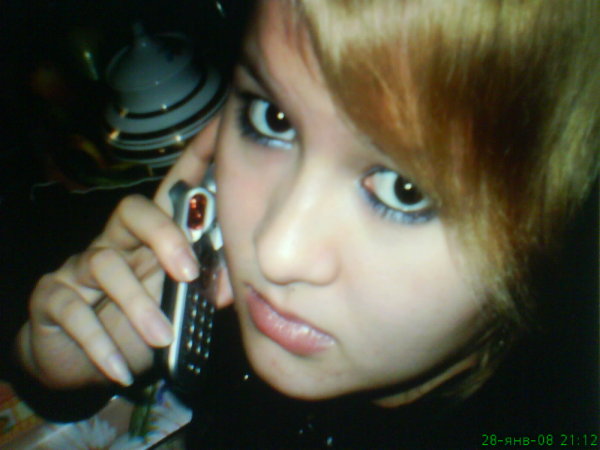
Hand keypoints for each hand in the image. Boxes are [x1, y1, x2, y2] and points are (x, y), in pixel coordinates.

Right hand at [16, 118, 221, 388]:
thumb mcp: (171, 309)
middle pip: (133, 212)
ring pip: (106, 265)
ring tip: (161, 338)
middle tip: (187, 275)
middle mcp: (114, 243)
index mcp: (150, 241)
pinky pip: (73, 311)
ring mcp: (79, 268)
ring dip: (138, 306)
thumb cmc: (132, 326)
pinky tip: (119, 368)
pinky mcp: (52, 297)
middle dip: (163, 236)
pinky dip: (100, 343)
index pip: (173, 194)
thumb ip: (197, 291)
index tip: (218, 132)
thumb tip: (227, 285)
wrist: (75, 362)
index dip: (195, 161)